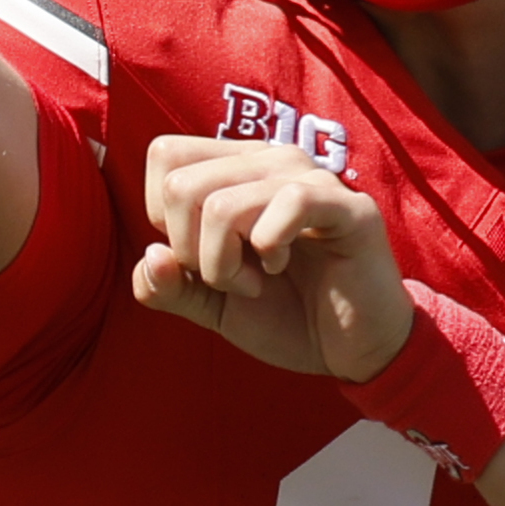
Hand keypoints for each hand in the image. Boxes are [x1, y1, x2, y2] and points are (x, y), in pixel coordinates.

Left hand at [128, 135, 413, 383]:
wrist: (353, 349)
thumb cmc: (286, 314)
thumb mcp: (210, 305)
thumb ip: (167, 286)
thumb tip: (150, 256)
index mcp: (236, 169)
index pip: (166, 156)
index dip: (164, 217)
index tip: (200, 256)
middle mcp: (271, 160)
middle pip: (181, 185)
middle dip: (192, 251)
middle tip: (231, 278)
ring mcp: (311, 178)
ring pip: (222, 205)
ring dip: (226, 264)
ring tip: (258, 280)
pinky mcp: (348, 207)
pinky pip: (288, 205)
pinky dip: (271, 250)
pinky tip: (283, 267)